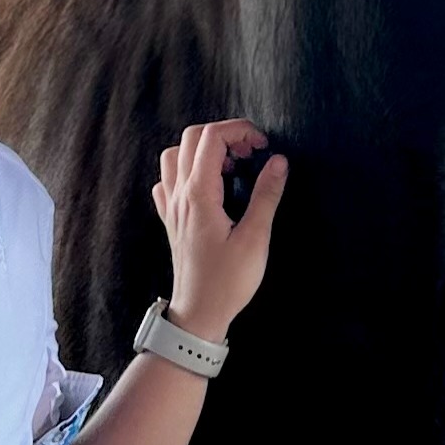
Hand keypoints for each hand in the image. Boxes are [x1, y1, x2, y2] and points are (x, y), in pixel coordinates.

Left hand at [152, 120, 286, 341]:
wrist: (198, 313)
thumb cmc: (228, 281)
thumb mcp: (255, 238)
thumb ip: (266, 196)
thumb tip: (278, 161)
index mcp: (199, 194)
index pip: (212, 138)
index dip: (240, 131)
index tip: (263, 146)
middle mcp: (179, 194)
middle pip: (192, 138)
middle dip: (224, 134)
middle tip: (250, 152)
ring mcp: (171, 207)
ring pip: (173, 156)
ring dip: (201, 150)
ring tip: (229, 166)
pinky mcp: (170, 220)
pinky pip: (166, 181)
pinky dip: (184, 172)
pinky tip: (205, 187)